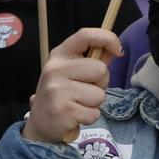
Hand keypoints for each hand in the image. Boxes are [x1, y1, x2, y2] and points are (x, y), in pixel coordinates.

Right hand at [23, 27, 120, 144]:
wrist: (41, 123)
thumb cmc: (62, 94)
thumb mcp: (72, 73)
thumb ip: (92, 61)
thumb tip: (114, 50)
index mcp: (59, 56)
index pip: (85, 35)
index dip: (107, 38)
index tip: (117, 51)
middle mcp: (55, 70)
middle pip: (100, 70)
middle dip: (100, 83)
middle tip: (84, 91)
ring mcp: (57, 90)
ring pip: (99, 95)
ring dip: (94, 103)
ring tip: (78, 104)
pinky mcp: (62, 110)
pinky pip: (94, 113)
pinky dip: (89, 117)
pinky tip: (75, 116)